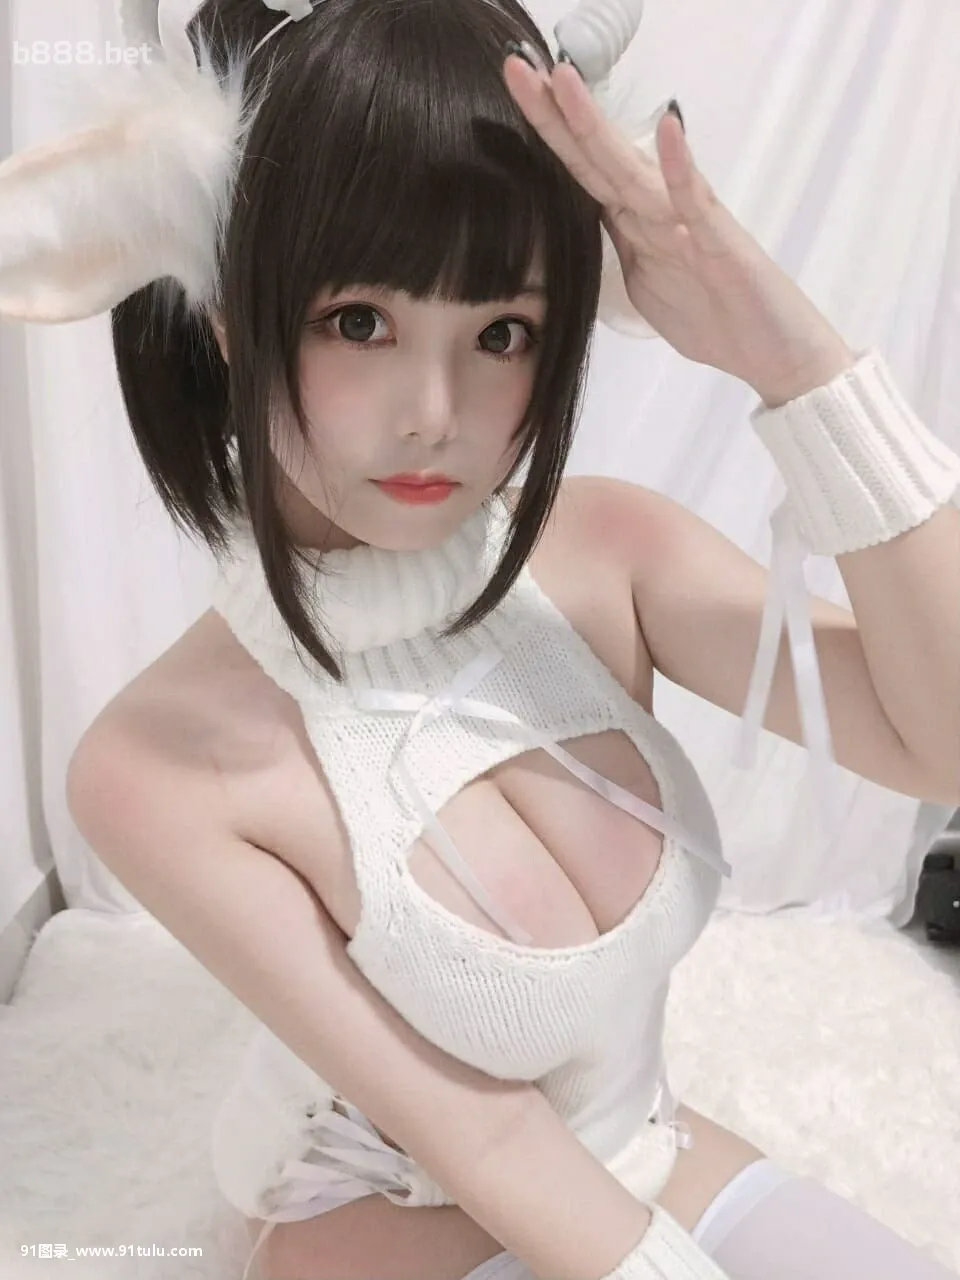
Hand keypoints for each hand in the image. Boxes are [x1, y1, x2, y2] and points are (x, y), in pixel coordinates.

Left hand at [503, 52, 855, 403]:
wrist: (771, 351)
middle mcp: (657, 211)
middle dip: (556, 114)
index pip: (583, 171)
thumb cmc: (714, 317)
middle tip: (516, 68)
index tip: (515, 91)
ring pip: (633, 170)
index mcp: (636, 223)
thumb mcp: (645, 284)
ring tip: (565, 82)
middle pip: (597, 157)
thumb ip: (616, 248)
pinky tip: (667, 129)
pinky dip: (680, 167)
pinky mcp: (720, 244)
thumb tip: (583, 226)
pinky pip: (696, 202)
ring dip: (598, 127)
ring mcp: (687, 223)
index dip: (548, 133)